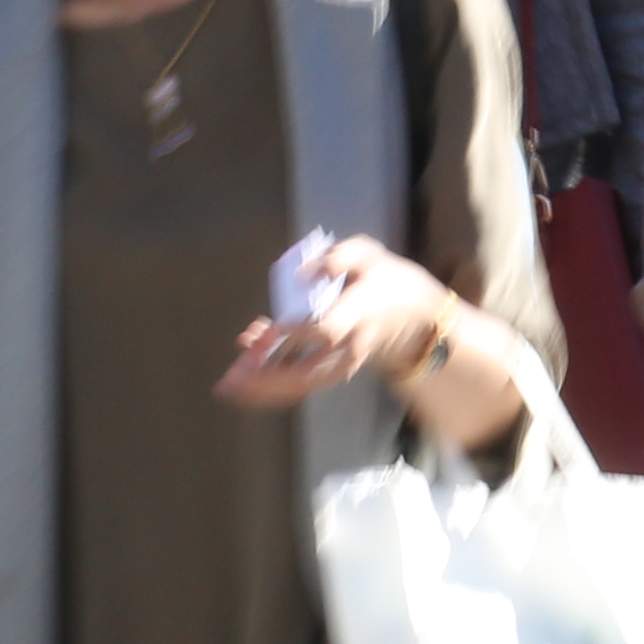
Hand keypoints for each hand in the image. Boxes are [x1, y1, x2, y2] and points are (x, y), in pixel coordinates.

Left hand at [217, 232, 468, 408]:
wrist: (415, 318)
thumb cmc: (385, 280)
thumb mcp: (370, 255)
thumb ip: (340, 256)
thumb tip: (303, 273)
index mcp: (357, 314)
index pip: (325, 328)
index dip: (296, 333)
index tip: (268, 329)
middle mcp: (348, 346)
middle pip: (306, 372)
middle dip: (266, 378)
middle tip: (231, 378)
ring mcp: (341, 365)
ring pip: (300, 385)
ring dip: (263, 387)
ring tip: (228, 384)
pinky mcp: (333, 372)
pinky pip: (301, 385)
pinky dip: (271, 385)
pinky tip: (245, 378)